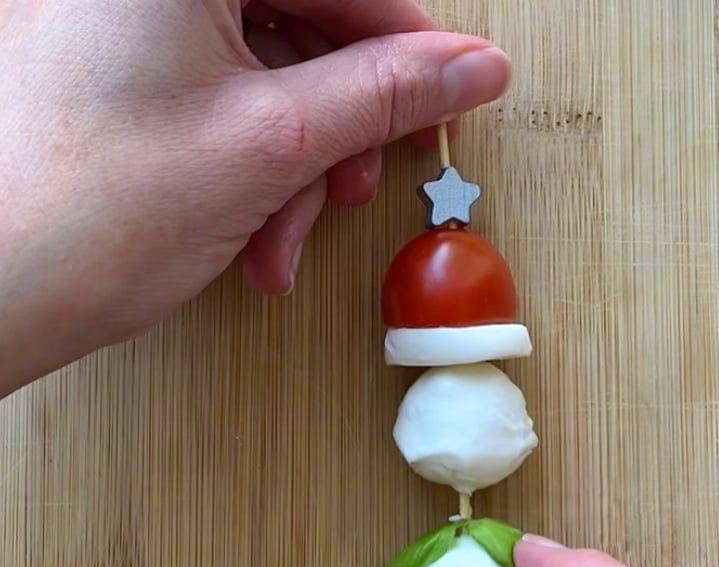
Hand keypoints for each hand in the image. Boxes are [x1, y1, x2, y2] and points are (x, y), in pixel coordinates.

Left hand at [0, 1, 509, 394]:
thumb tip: (472, 70)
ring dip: (295, 170)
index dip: (404, 40)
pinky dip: (253, 175)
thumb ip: (383, 94)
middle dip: (339, 126)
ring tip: (285, 242)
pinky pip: (221, 108)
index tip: (449, 92)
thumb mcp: (274, 144)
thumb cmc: (99, 214)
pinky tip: (254, 238)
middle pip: (299, 26)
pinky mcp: (120, 79)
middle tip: (363, 184)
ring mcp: (125, 28)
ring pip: (264, 80)